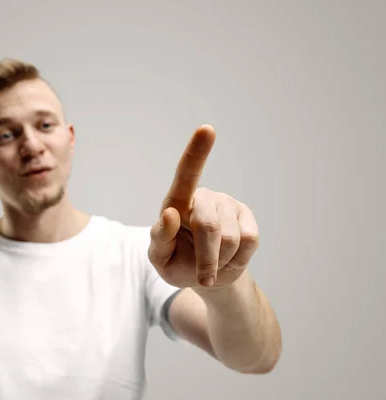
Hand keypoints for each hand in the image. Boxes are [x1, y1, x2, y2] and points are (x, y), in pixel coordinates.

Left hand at [147, 125, 259, 288]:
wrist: (207, 277)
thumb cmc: (176, 263)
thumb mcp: (160, 258)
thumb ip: (159, 238)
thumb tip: (169, 214)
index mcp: (176, 202)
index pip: (186, 174)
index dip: (197, 152)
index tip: (207, 129)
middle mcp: (204, 197)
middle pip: (208, 227)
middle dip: (206, 260)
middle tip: (202, 277)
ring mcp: (228, 204)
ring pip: (230, 239)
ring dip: (220, 263)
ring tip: (212, 264)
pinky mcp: (247, 216)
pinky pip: (249, 242)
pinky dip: (237, 261)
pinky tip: (229, 260)